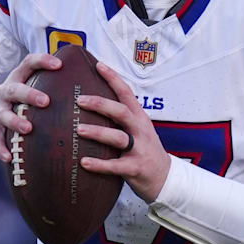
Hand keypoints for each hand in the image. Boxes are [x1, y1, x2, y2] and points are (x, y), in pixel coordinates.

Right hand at [0, 53, 61, 162]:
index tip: (59, 65)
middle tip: (46, 101)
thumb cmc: (20, 100)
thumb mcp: (30, 86)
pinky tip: (9, 157)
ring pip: (4, 115)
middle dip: (29, 95)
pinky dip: (1, 148)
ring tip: (28, 129)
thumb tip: (90, 79)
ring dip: (15, 122)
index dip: (43, 61)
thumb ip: (51, 83)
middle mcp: (6, 92)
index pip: (29, 63)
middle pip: (15, 89)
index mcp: (18, 77)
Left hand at [76, 61, 171, 202]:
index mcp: (140, 118)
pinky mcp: (135, 168)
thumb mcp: (139, 129)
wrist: (165, 178)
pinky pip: (115, 166)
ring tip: (79, 129)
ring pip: (118, 137)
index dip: (113, 78)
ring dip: (98, 132)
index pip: (127, 93)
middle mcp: (140, 130)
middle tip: (80, 100)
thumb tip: (93, 102)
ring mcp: (139, 149)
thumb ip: (121, 118)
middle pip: (122, 112)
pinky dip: (99, 164)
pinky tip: (84, 162)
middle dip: (101, 104)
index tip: (98, 65)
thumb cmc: (145, 150)